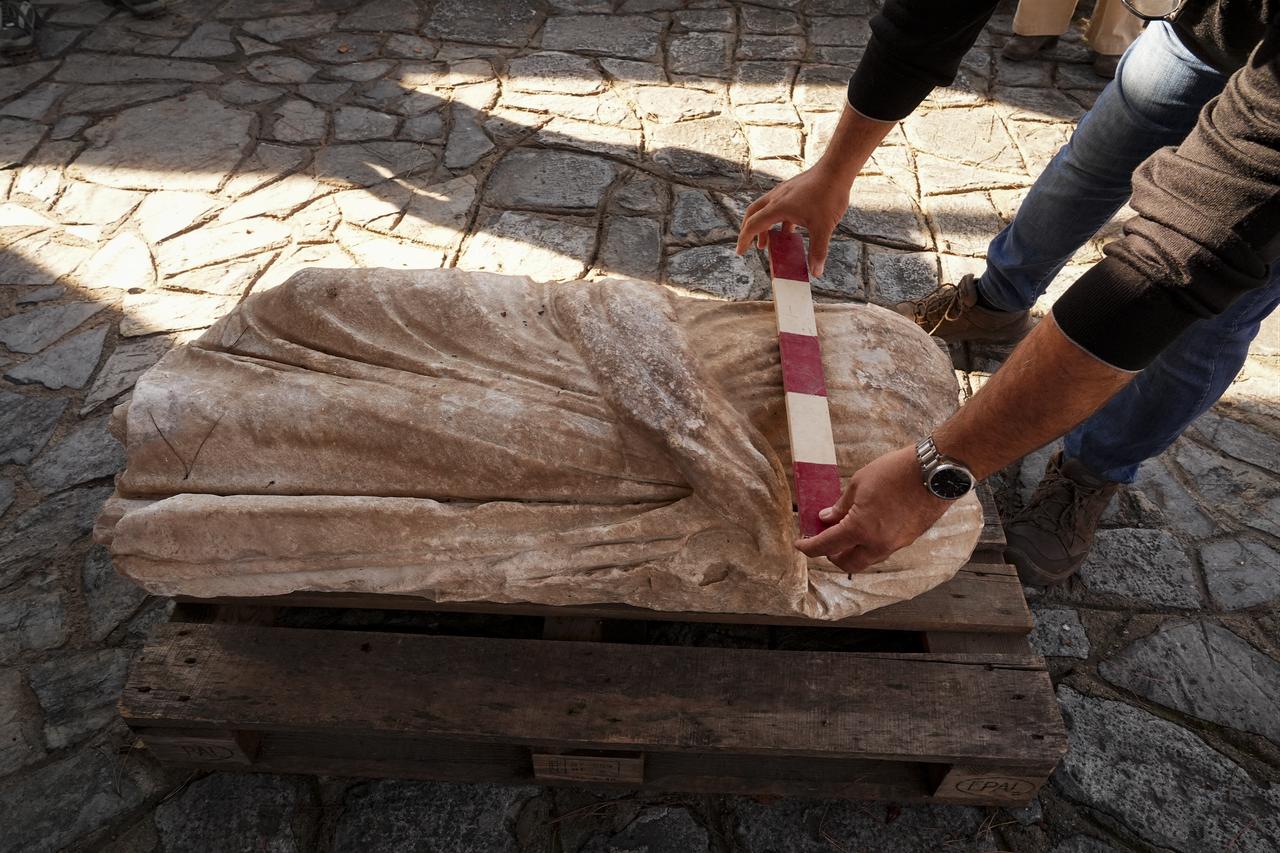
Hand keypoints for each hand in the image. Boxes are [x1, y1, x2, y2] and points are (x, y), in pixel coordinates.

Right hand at [734, 163, 852, 277]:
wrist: (836, 169)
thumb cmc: (828, 195)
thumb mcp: (823, 227)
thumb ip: (818, 251)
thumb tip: (816, 272)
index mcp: (777, 207)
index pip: (753, 225)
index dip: (745, 240)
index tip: (740, 251)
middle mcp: (776, 198)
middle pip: (753, 214)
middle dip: (749, 231)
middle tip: (751, 246)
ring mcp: (784, 192)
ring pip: (765, 210)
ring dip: (764, 226)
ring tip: (770, 242)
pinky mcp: (792, 190)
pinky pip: (778, 206)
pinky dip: (778, 220)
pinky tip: (790, 229)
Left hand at [796, 446, 950, 573]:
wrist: (935, 472)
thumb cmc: (896, 472)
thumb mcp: (859, 484)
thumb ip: (840, 505)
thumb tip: (827, 518)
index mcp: (860, 529)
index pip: (826, 546)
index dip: (808, 547)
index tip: (800, 544)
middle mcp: (878, 544)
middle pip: (847, 562)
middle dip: (831, 555)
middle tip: (822, 540)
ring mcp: (895, 544)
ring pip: (866, 559)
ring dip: (851, 552)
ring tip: (843, 533)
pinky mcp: (908, 539)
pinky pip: (882, 550)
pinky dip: (868, 544)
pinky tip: (865, 528)